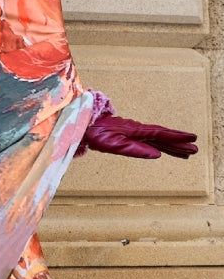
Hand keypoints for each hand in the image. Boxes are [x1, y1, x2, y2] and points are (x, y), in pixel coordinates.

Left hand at [82, 115, 197, 159]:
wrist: (84, 124)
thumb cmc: (96, 134)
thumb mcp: (114, 145)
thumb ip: (135, 150)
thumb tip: (157, 155)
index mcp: (136, 131)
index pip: (161, 135)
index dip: (177, 138)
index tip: (191, 139)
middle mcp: (137, 130)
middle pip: (162, 136)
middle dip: (178, 143)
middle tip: (194, 149)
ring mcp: (133, 131)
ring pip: (157, 138)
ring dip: (171, 144)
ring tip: (185, 151)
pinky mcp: (128, 133)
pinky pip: (149, 138)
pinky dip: (159, 143)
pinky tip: (164, 146)